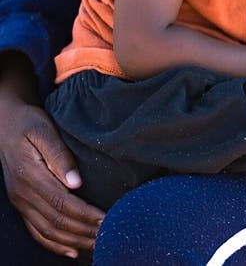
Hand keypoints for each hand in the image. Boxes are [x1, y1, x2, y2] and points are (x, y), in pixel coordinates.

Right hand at [0, 96, 103, 257]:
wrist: (5, 124)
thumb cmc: (28, 122)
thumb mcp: (44, 130)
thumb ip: (59, 155)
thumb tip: (77, 182)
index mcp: (29, 175)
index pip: (61, 203)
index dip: (85, 214)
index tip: (107, 218)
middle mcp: (23, 194)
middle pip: (56, 221)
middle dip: (84, 231)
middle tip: (110, 234)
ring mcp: (20, 202)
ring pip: (48, 231)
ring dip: (74, 240)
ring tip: (98, 243)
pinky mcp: (22, 205)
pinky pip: (37, 232)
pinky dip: (55, 244)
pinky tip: (73, 249)